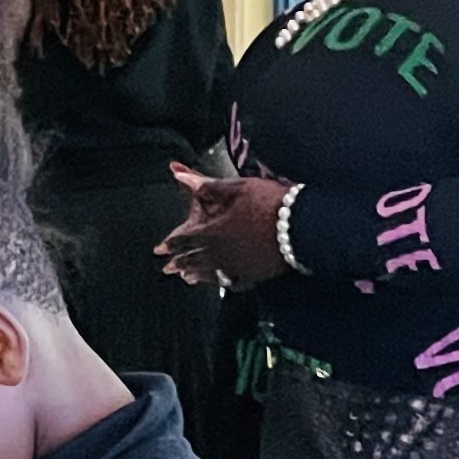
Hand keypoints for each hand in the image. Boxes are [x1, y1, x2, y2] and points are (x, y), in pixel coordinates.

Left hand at [157, 162, 291, 292]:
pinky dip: (222, 282)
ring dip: (196, 275)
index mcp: (212, 231)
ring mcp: (237, 266)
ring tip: (186, 278)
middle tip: (166, 269)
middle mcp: (220, 253)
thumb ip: (205, 185)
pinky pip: (232, 281)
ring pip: (210, 273)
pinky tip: (221, 282)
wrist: (300, 225)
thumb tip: (179, 176)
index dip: (169, 244)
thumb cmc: (267, 202)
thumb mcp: (235, 187)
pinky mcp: (254, 273)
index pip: (183, 239)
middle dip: (178, 263)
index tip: (158, 250)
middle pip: (193, 260)